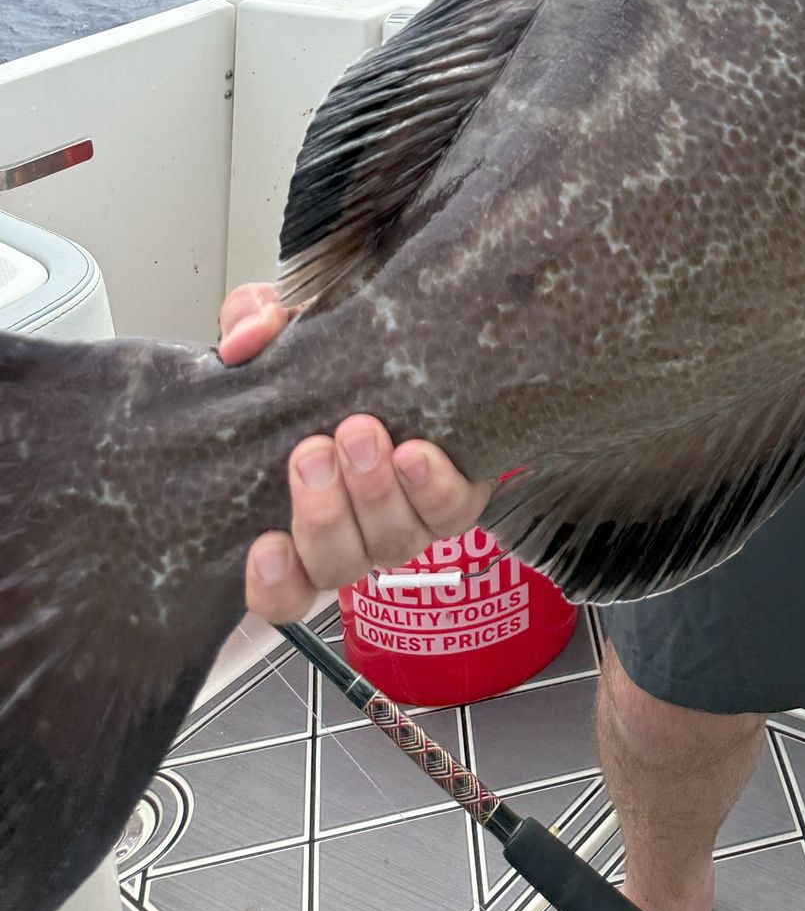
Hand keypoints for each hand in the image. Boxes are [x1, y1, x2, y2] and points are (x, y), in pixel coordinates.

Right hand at [216, 282, 495, 621]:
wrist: (422, 337)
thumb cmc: (339, 355)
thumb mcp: (284, 328)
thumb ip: (251, 322)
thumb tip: (241, 343)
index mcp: (300, 513)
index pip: (280, 587)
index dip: (272, 584)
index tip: (265, 545)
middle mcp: (356, 531)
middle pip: (335, 563)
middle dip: (321, 513)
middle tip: (315, 450)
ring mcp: (408, 518)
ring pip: (390, 543)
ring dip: (373, 493)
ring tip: (363, 433)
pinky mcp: (458, 495)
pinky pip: (451, 513)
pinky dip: (432, 488)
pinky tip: (416, 452)